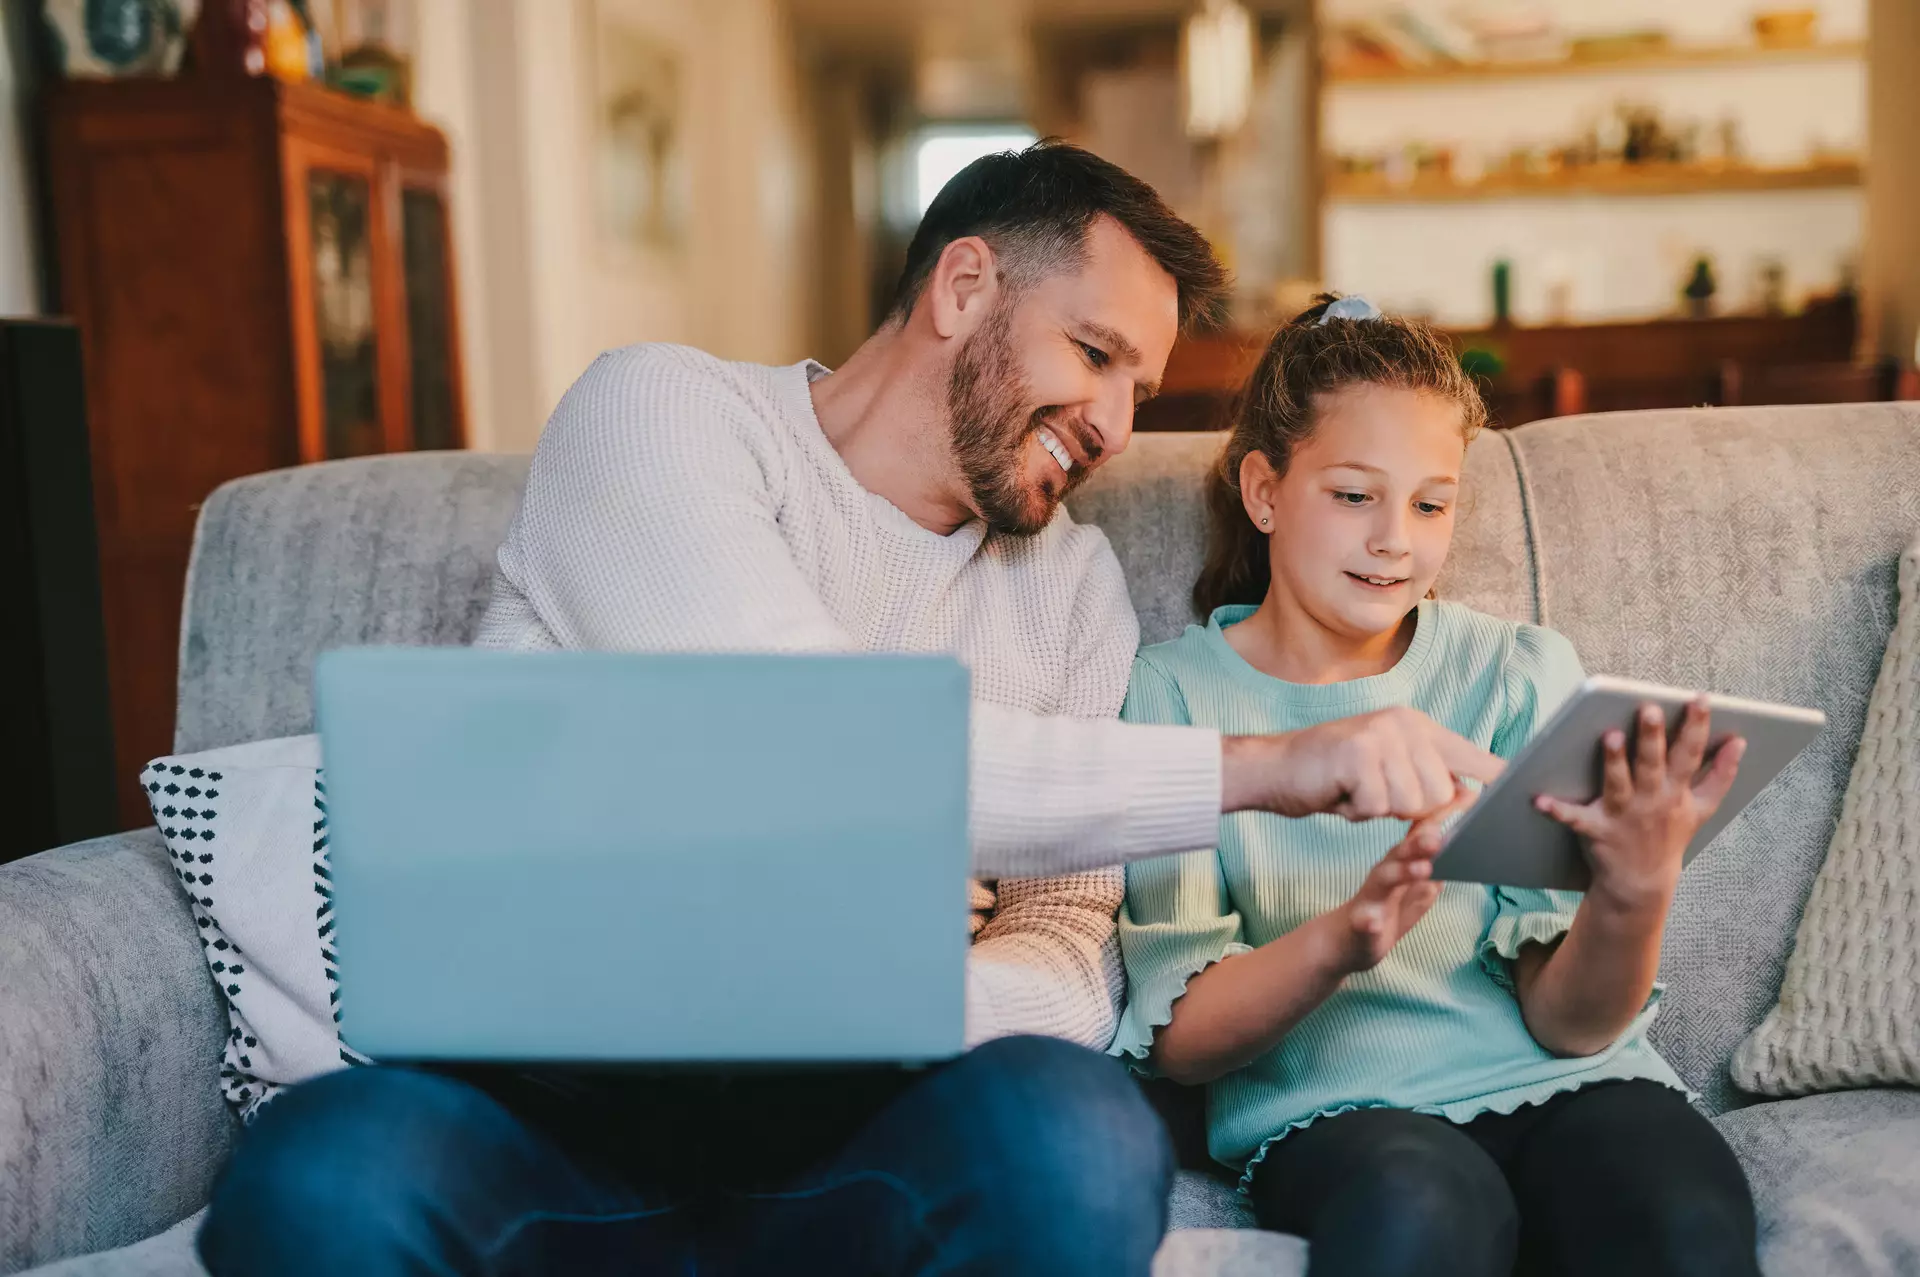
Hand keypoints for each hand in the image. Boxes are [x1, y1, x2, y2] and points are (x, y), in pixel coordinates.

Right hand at [1225, 707, 1504, 821]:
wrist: (1271, 767)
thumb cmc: (1330, 775)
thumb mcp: (1384, 769)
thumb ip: (1426, 777)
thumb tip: (1468, 794)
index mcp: (1415, 725)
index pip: (1471, 755)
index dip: (1499, 777)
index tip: (1530, 787)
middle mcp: (1403, 724)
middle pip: (1440, 794)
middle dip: (1407, 810)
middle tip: (1372, 793)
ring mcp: (1380, 736)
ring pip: (1409, 804)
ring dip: (1378, 810)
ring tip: (1353, 791)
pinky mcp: (1357, 755)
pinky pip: (1376, 807)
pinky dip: (1355, 811)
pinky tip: (1337, 793)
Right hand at [1318, 785, 1470, 974]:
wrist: (1347, 942)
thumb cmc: (1387, 910)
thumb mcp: (1416, 887)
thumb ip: (1436, 865)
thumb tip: (1460, 840)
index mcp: (1400, 863)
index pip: (1420, 836)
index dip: (1440, 817)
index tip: (1465, 797)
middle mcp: (1385, 873)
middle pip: (1401, 852)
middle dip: (1420, 842)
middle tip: (1441, 835)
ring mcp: (1371, 897)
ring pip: (1384, 879)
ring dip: (1402, 872)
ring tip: (1423, 869)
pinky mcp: (1360, 923)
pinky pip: (1364, 921)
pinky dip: (1368, 920)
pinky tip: (1373, 921)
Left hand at [1535, 698, 1745, 909]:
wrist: (1643, 883)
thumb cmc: (1669, 835)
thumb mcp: (1702, 809)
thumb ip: (1722, 775)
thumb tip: (1740, 742)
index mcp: (1676, 791)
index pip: (1690, 754)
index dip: (1697, 727)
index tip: (1700, 700)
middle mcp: (1652, 800)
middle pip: (1652, 764)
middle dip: (1652, 737)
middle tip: (1649, 708)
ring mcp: (1624, 815)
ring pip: (1618, 784)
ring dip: (1613, 762)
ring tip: (1609, 736)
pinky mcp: (1597, 831)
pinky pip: (1574, 819)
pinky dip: (1557, 810)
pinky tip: (1539, 799)